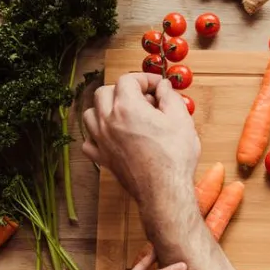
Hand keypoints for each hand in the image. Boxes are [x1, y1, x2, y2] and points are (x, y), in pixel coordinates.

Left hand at [82, 73, 200, 208]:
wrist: (165, 190)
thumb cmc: (174, 158)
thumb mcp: (180, 119)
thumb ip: (169, 96)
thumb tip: (163, 87)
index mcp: (127, 107)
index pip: (127, 80)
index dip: (144, 79)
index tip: (156, 86)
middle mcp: (108, 121)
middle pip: (104, 92)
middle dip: (123, 90)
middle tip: (142, 98)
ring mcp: (102, 140)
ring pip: (91, 113)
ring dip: (105, 109)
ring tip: (124, 114)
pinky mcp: (102, 158)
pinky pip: (89, 140)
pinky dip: (97, 134)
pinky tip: (112, 136)